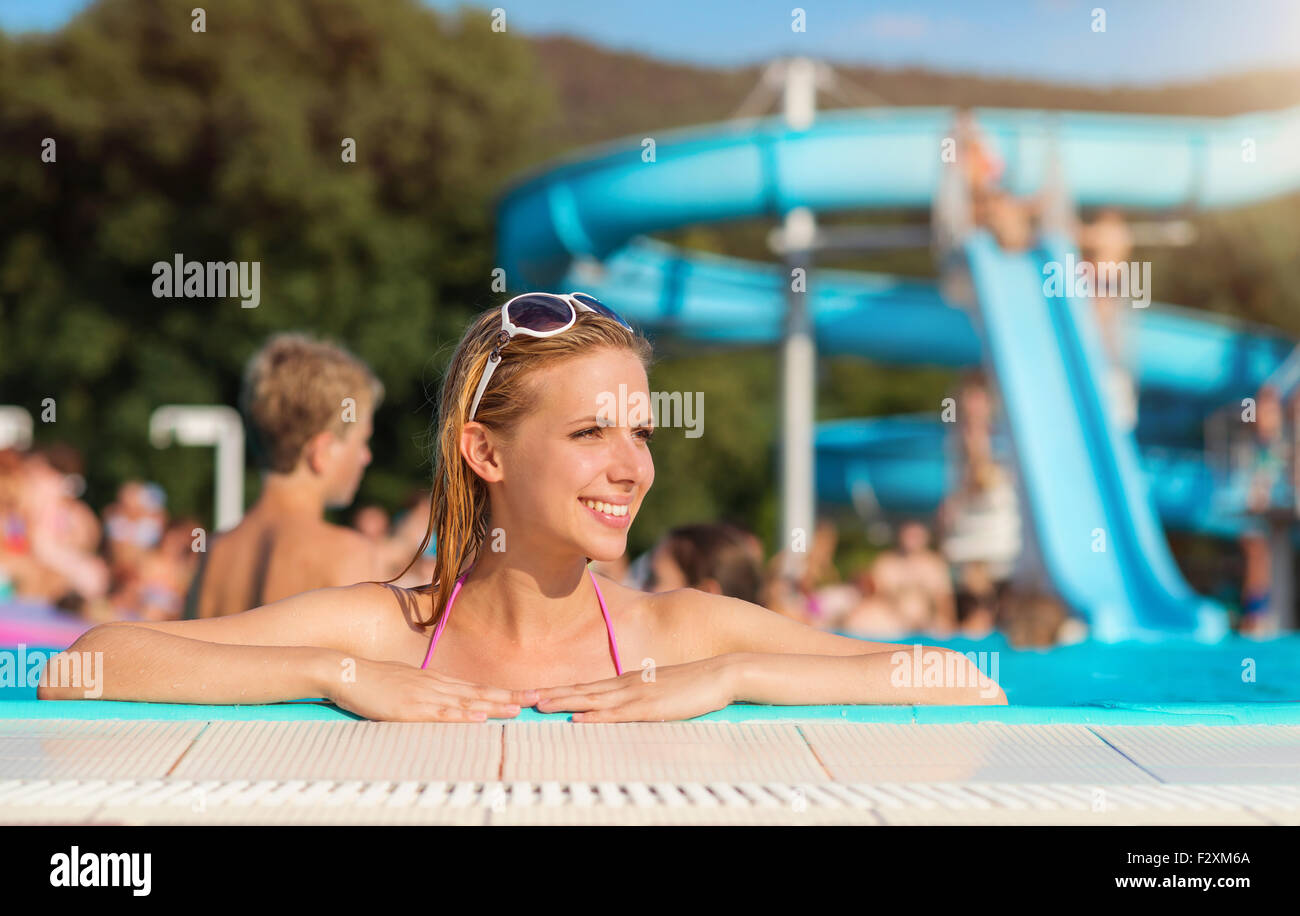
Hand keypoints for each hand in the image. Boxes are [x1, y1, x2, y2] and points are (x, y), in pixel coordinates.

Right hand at [329, 656, 535, 721]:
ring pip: (467, 702)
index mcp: (436, 680)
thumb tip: (443, 699)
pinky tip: (479, 719)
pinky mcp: (410, 708)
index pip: (476, 688)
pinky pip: (441, 713)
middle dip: (509, 697)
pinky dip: (463, 716)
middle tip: (536, 699)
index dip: (502, 692)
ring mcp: (424, 695)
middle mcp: (436, 685)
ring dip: (494, 706)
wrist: (347, 672)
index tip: (525, 695)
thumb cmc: (374, 680)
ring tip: (518, 709)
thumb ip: (426, 692)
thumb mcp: (406, 684)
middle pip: (479, 692)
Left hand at [532, 655, 740, 721]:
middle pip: (581, 690)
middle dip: (551, 695)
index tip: (534, 695)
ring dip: (564, 703)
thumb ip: (641, 696)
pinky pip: (618, 714)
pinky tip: (578, 720)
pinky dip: (595, 717)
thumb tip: (623, 707)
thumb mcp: (661, 690)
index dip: (559, 691)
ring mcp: (638, 695)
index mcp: (628, 680)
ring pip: (593, 700)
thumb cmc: (694, 685)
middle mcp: (627, 684)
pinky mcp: (652, 707)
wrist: (722, 673)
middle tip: (521, 699)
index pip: (586, 687)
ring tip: (539, 706)